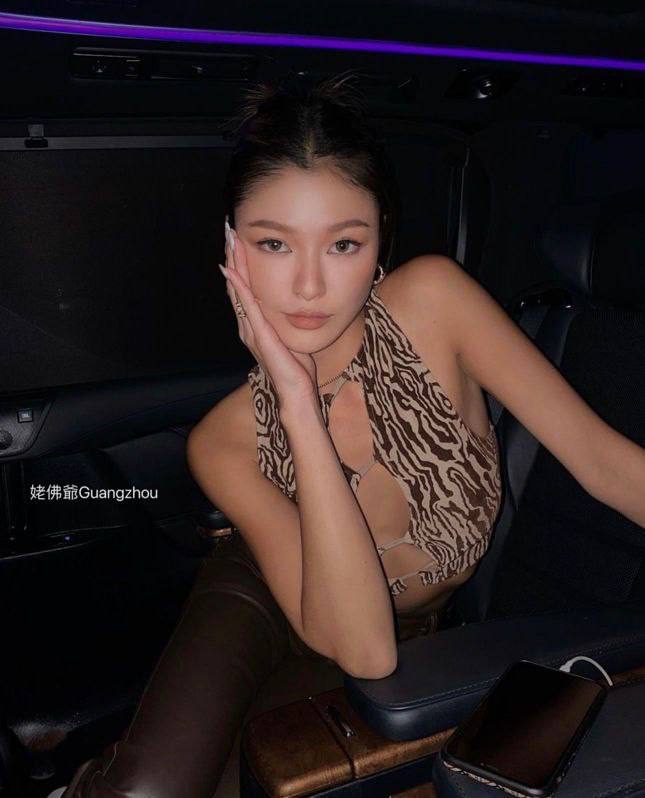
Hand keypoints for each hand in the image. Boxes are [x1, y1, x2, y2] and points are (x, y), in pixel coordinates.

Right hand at [220, 218, 319, 406]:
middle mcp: (247, 326)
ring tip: (229, 242)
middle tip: (228, 231)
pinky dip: (239, 288)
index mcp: (254, 325)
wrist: (296, 392)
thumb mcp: (289, 336)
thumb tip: (290, 306)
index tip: (237, 240)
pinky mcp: (260, 335)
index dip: (239, 264)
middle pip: (235, 285)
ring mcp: (251, 330)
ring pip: (238, 291)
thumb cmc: (296, 368)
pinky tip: (233, 271)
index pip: (243, 288)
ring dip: (233, 264)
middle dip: (232, 257)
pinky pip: (247, 307)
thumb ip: (282, 321)